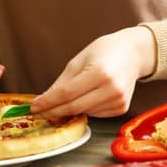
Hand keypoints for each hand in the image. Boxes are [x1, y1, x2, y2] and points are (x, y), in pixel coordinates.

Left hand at [30, 27, 156, 117]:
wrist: (133, 53)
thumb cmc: (104, 52)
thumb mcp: (78, 61)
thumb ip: (61, 82)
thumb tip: (44, 100)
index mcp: (99, 72)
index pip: (66, 93)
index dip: (48, 102)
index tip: (34, 106)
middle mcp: (111, 88)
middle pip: (74, 107)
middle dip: (53, 111)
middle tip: (39, 112)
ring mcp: (118, 100)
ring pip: (83, 112)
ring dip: (68, 111)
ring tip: (59, 104)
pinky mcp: (121, 108)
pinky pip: (95, 114)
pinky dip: (84, 109)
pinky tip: (84, 99)